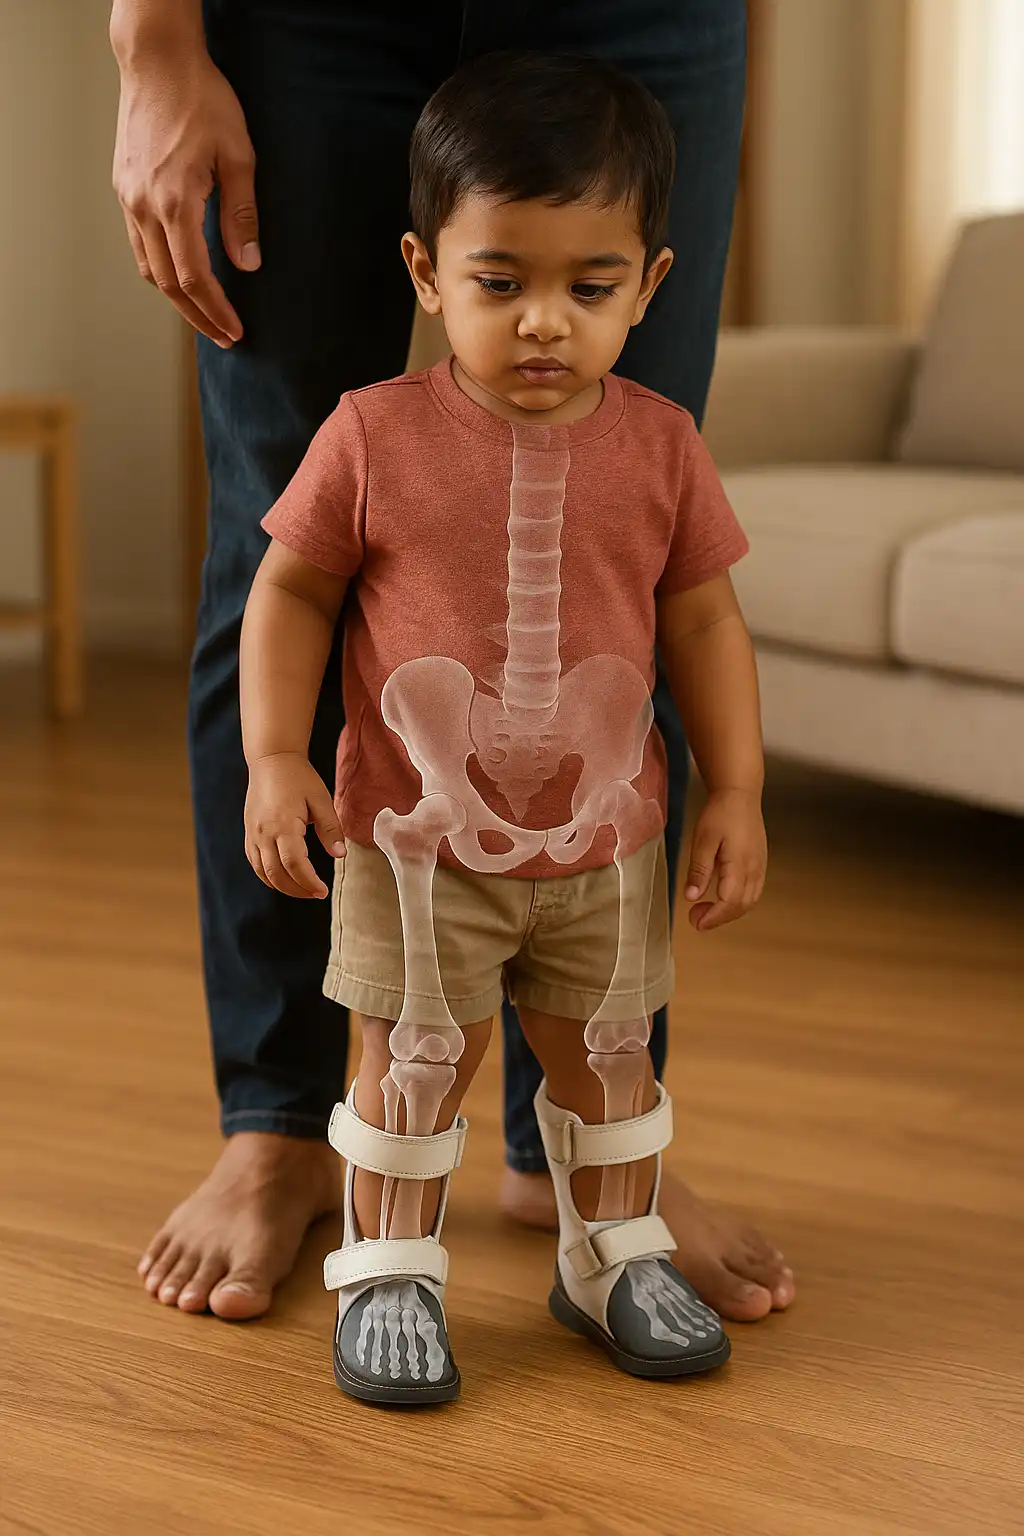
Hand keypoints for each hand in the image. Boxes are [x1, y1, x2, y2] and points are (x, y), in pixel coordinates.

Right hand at [112, 46, 258, 345]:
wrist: (157, 62)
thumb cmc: (202, 100)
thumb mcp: (238, 156)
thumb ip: (242, 215)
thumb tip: (249, 264)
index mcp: (174, 201)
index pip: (193, 277)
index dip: (215, 310)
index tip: (235, 330)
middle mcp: (144, 205)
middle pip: (168, 283)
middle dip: (198, 316)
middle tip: (225, 336)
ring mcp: (129, 198)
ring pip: (149, 268)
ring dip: (178, 298)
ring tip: (206, 315)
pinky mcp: (124, 188)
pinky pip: (139, 245)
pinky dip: (160, 270)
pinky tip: (182, 277)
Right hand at [244, 754, 346, 899]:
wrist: (271, 759)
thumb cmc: (299, 777)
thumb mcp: (321, 800)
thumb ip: (331, 829)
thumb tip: (340, 855)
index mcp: (284, 824)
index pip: (295, 864)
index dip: (309, 882)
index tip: (323, 891)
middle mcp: (264, 833)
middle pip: (277, 874)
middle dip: (298, 890)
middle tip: (317, 894)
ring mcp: (253, 834)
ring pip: (263, 872)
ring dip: (283, 886)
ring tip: (303, 890)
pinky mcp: (248, 833)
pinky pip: (255, 863)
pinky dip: (268, 876)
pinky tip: (284, 878)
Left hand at [683, 788, 766, 931]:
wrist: (740, 795)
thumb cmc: (721, 813)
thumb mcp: (703, 839)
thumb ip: (699, 869)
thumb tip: (692, 896)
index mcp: (740, 864)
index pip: (730, 901)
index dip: (713, 917)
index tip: (696, 923)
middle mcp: (754, 869)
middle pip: (741, 906)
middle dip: (719, 918)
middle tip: (696, 918)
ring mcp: (760, 867)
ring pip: (749, 901)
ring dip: (729, 912)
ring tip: (707, 910)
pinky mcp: (760, 864)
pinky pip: (753, 891)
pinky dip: (738, 902)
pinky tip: (722, 898)